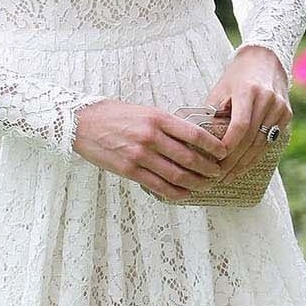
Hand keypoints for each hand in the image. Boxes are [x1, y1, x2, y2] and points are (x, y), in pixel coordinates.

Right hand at [72, 100, 230, 197]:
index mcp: (157, 118)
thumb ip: (165, 124)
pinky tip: (185, 194)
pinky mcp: (130, 170)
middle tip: (218, 173)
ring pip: (177, 175)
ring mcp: (140, 155)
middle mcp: (151, 137)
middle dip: (209, 169)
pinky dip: (176, 193)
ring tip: (205, 185)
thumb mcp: (144, 111)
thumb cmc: (113, 115)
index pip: (195, 134)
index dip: (213, 146)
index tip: (224, 152)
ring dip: (196, 183)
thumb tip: (191, 138)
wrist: (81, 123)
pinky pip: (159, 186)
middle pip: (189, 158)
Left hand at [201, 45, 291, 183]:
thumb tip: (198, 140)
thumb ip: (212, 113)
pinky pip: (270, 140)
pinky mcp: (287, 115)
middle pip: (250, 138)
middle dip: (233, 160)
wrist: (266, 59)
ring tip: (229, 176)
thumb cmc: (237, 75)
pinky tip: (243, 166)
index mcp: (249, 91)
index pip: (240, 125)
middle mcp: (268, 99)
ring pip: (261, 143)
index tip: (215, 159)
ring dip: (245, 162)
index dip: (228, 144)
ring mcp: (280, 108)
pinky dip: (256, 155)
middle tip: (218, 176)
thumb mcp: (220, 89)